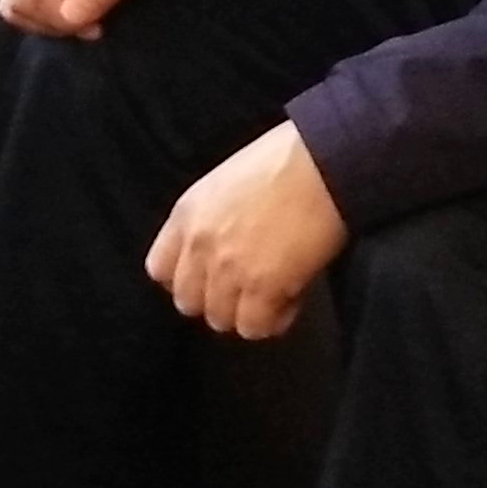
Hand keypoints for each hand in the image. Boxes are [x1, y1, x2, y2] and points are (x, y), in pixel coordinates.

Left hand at [146, 121, 347, 338]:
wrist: (326, 160)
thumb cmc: (287, 160)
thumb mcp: (229, 181)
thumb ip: (213, 218)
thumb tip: (220, 250)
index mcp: (188, 213)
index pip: (160, 269)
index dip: (188, 277)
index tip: (210, 277)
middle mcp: (200, 244)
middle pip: (189, 301)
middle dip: (217, 298)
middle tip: (248, 286)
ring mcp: (228, 269)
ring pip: (221, 319)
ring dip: (247, 310)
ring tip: (274, 290)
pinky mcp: (262, 287)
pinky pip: (255, 327)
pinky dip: (274, 319)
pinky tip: (292, 296)